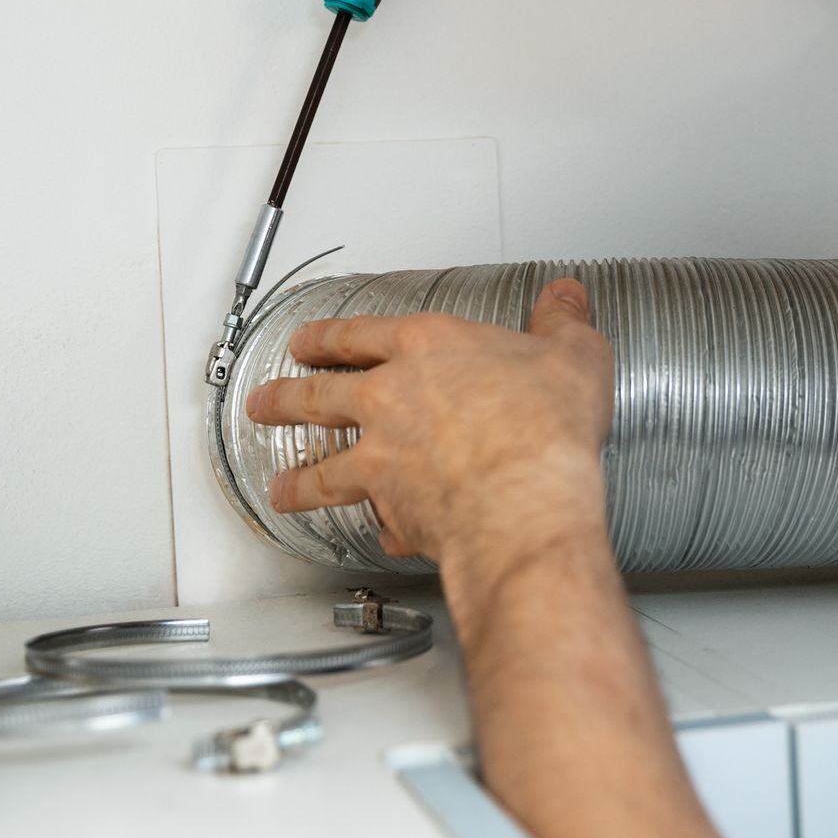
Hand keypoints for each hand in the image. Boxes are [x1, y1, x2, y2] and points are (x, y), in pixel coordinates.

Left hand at [245, 279, 615, 565]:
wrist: (524, 499)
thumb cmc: (544, 428)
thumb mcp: (572, 355)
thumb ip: (562, 324)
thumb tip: (565, 300)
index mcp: (425, 346)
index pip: (359, 332)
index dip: (328, 336)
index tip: (308, 340)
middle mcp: (390, 398)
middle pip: (318, 393)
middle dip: (285, 397)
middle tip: (264, 401)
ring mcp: (381, 456)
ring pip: (322, 466)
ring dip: (298, 477)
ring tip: (280, 488)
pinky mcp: (390, 508)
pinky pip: (376, 520)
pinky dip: (381, 530)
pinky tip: (382, 536)